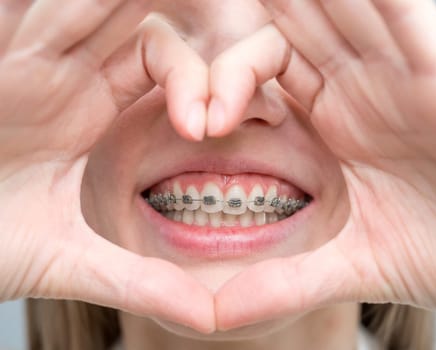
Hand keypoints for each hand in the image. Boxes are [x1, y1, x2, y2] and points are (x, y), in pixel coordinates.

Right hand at [0, 0, 214, 332]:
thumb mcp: (72, 260)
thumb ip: (139, 281)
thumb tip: (209, 318)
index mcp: (90, 110)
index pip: (162, 61)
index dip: (201, 81)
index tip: (215, 127)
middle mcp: (67, 74)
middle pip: (140, 20)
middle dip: (182, 22)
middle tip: (230, 26)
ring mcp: (33, 56)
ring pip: (99, 3)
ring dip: (141, 1)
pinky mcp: (2, 51)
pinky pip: (48, 4)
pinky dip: (84, 4)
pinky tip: (108, 7)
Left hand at [211, 0, 435, 328]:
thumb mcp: (354, 263)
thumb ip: (284, 282)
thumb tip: (212, 315)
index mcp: (330, 118)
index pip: (263, 67)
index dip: (225, 80)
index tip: (198, 124)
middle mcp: (358, 80)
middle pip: (291, 22)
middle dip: (250, 21)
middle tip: (196, 15)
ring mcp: (397, 60)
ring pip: (333, 3)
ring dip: (294, 0)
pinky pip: (396, 6)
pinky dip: (369, 1)